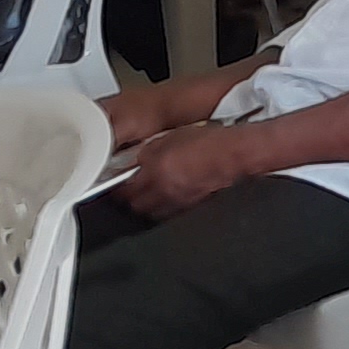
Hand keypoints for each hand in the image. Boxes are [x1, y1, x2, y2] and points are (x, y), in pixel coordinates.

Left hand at [117, 124, 254, 218]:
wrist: (231, 154)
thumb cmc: (205, 143)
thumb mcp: (170, 138)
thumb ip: (149, 152)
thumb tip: (140, 160)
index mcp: (154, 173)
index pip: (125, 189)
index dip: (118, 187)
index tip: (117, 182)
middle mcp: (163, 191)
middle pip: (136, 205)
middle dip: (131, 199)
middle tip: (130, 190)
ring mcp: (178, 201)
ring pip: (153, 211)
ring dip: (148, 204)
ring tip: (149, 194)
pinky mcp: (192, 205)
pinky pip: (170, 210)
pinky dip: (165, 205)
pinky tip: (169, 195)